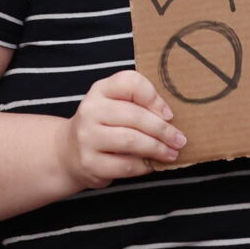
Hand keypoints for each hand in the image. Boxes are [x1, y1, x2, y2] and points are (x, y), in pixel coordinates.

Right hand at [59, 69, 184, 190]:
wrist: (69, 151)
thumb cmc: (103, 125)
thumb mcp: (114, 105)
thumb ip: (137, 103)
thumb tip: (169, 118)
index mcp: (100, 90)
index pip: (129, 82)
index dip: (153, 97)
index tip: (169, 114)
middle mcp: (90, 110)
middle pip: (134, 115)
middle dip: (163, 130)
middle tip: (180, 140)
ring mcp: (87, 137)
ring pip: (131, 141)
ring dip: (157, 148)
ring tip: (171, 153)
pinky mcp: (90, 163)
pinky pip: (126, 165)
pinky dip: (144, 166)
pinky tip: (151, 164)